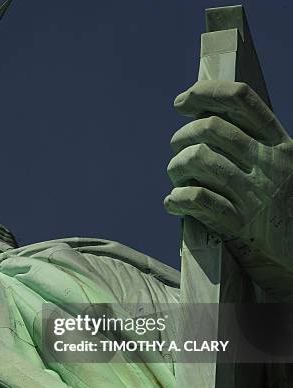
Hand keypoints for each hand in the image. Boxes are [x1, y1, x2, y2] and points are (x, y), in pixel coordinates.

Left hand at [165, 80, 292, 299]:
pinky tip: (174, 204)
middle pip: (210, 128)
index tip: (180, 102)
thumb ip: (250, 145)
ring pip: (198, 159)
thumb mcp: (281, 169)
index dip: (204, 93)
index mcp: (279, 144)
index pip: (241, 100)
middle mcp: (269, 163)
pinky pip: (196, 199)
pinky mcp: (239, 225)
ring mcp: (255, 194)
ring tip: (176, 180)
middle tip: (178, 153)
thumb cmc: (283, 210)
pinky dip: (176, 199)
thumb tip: (202, 120)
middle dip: (181, 138)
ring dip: (175, 169)